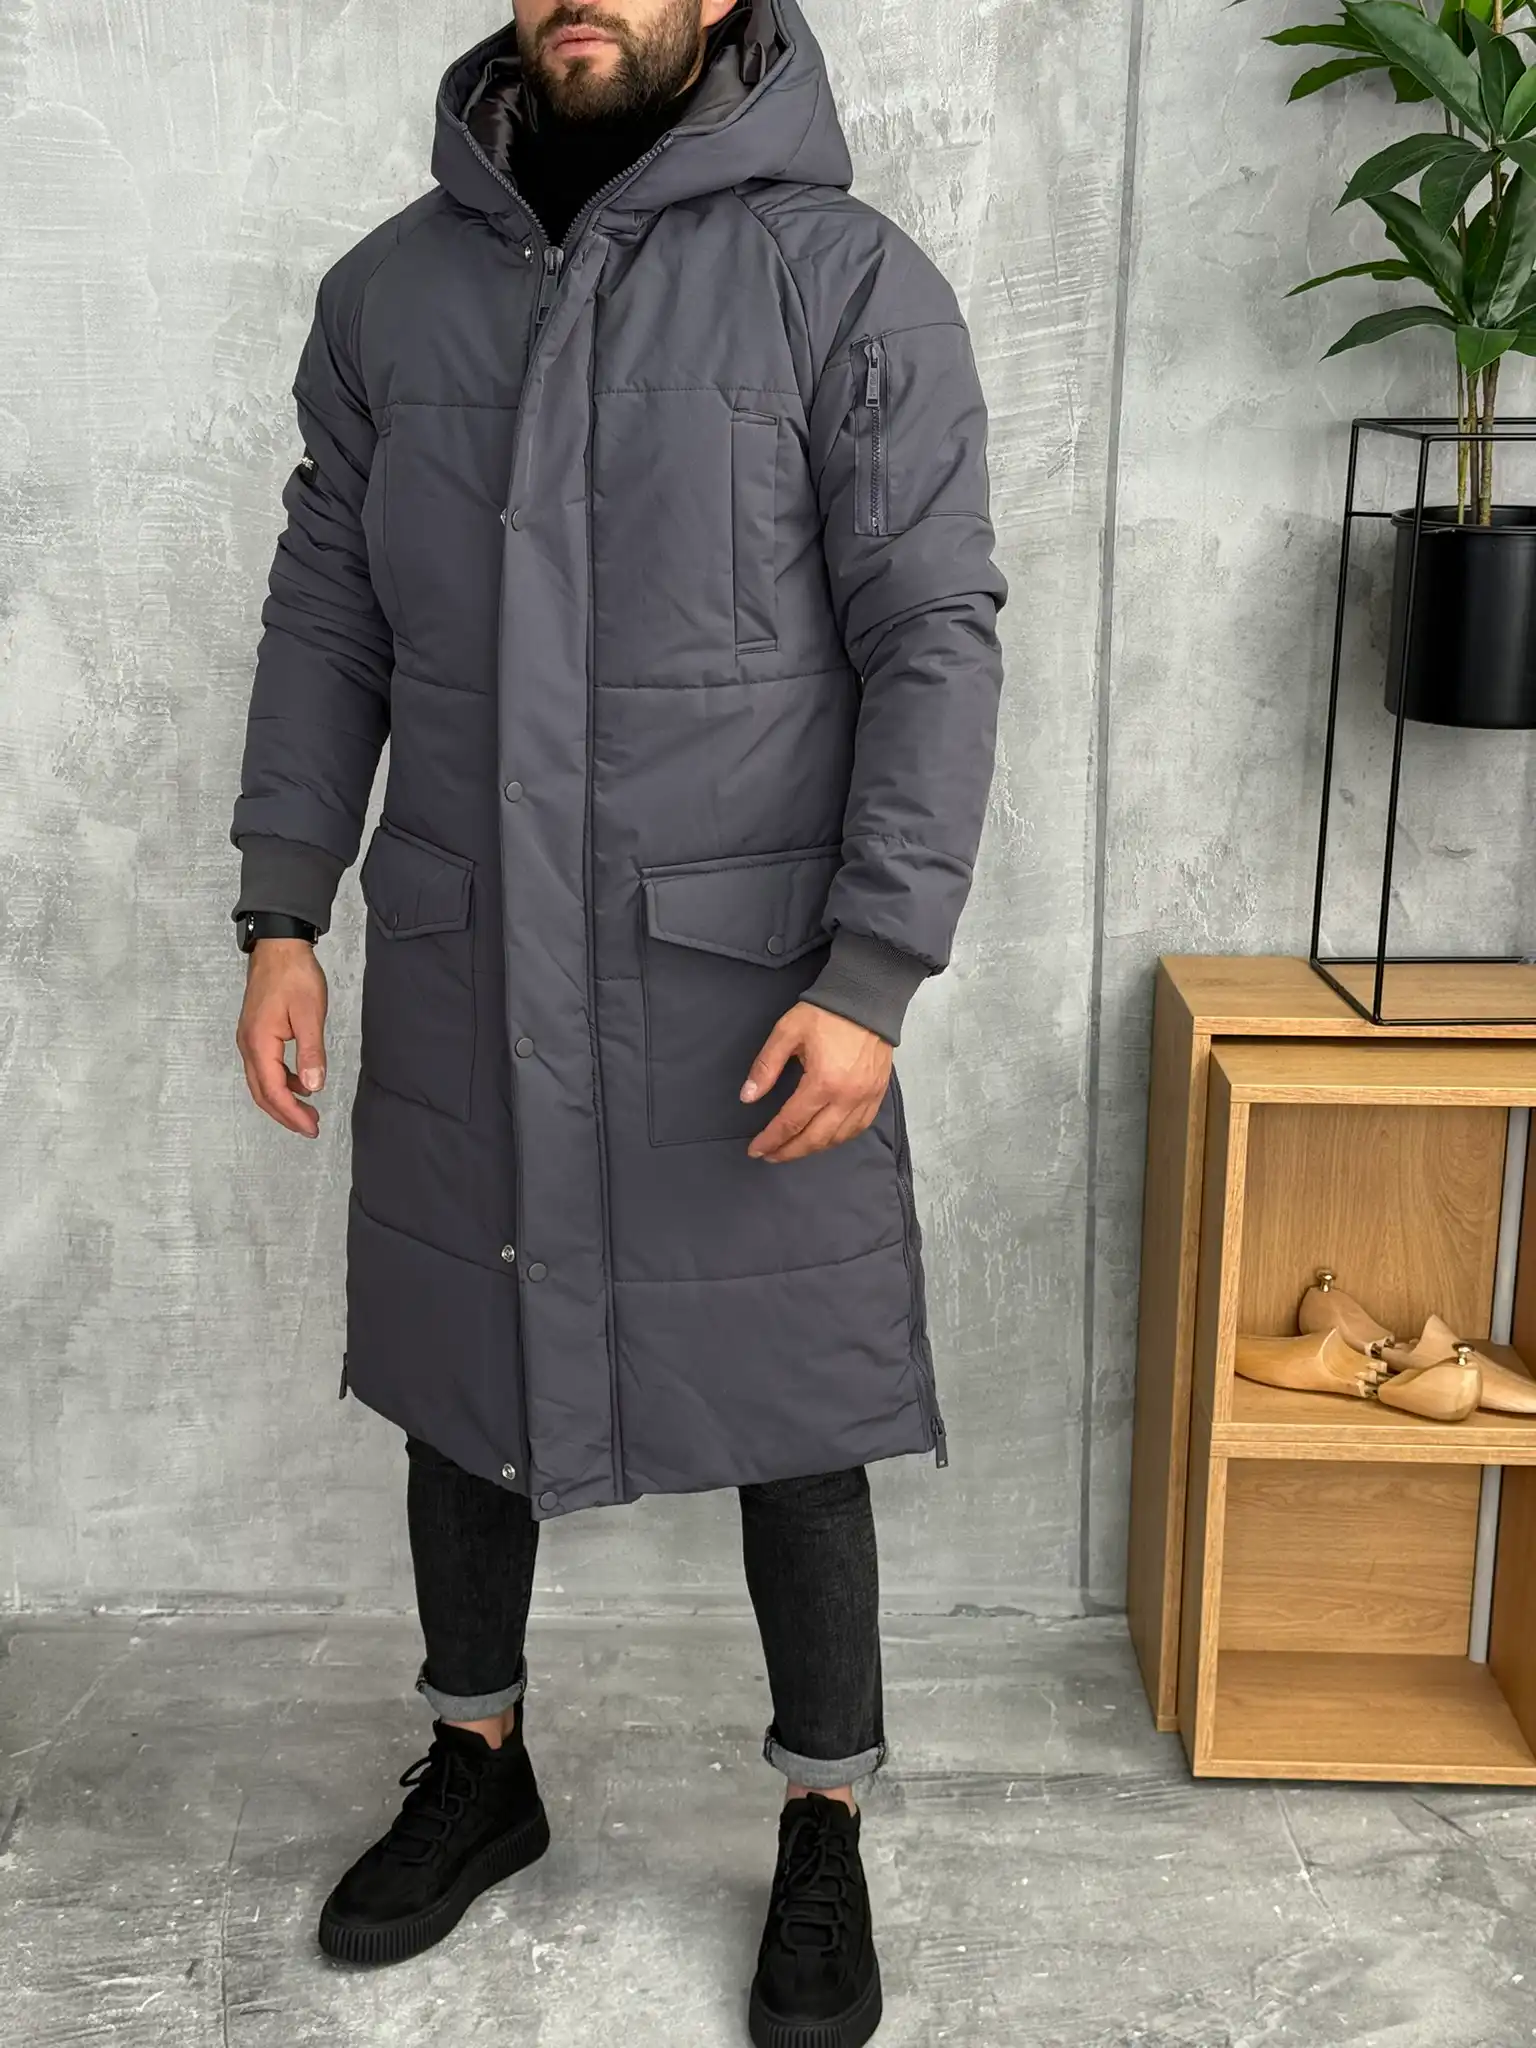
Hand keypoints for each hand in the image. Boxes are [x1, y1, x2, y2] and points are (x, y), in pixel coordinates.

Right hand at [235, 939, 328, 1138]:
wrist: (278, 947)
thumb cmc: (293, 975)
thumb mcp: (310, 1014)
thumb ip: (311, 1052)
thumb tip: (313, 1087)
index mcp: (259, 1043)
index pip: (274, 1091)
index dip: (292, 1114)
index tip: (311, 1127)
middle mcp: (248, 1045)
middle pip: (262, 1093)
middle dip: (285, 1114)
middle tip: (310, 1127)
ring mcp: (249, 1039)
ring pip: (262, 1082)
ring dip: (283, 1100)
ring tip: (308, 1111)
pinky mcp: (255, 1033)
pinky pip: (265, 1067)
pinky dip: (281, 1082)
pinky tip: (301, 1082)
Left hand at [741, 1002, 892, 1161]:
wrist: (868, 999)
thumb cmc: (826, 1013)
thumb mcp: (787, 1032)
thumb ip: (766, 1067)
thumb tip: (748, 1097)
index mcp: (823, 1082)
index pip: (791, 1122)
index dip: (770, 1140)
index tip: (755, 1150)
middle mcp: (847, 1097)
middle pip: (815, 1139)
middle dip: (789, 1151)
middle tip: (771, 1156)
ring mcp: (866, 1098)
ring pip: (838, 1138)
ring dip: (813, 1149)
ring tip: (793, 1149)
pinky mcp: (878, 1094)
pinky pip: (859, 1128)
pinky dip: (839, 1139)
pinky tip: (825, 1139)